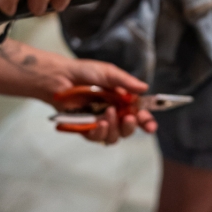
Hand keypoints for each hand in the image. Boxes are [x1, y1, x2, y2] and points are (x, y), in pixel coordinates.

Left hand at [0, 40, 156, 144]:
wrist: (60, 78)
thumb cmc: (84, 72)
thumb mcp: (108, 72)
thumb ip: (125, 82)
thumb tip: (144, 88)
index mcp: (122, 99)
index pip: (139, 113)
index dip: (147, 121)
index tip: (150, 126)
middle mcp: (114, 113)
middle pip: (129, 128)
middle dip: (132, 126)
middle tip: (129, 118)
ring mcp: (100, 122)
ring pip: (115, 137)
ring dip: (115, 128)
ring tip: (108, 114)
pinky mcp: (86, 129)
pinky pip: (97, 138)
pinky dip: (100, 133)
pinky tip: (99, 123)